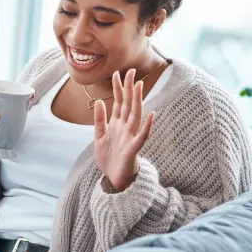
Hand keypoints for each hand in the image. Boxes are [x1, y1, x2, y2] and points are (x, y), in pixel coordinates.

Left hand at [94, 69, 154, 191]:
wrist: (113, 180)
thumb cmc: (109, 159)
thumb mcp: (99, 137)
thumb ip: (100, 120)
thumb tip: (100, 100)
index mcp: (117, 124)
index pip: (118, 102)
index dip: (118, 88)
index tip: (116, 73)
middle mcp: (125, 128)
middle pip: (128, 104)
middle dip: (128, 88)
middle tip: (130, 71)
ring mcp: (130, 137)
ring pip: (135, 115)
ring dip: (137, 100)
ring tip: (139, 85)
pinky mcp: (133, 150)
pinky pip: (142, 137)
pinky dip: (147, 126)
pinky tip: (151, 115)